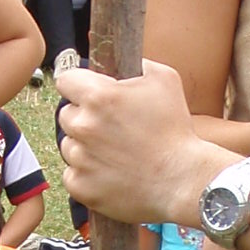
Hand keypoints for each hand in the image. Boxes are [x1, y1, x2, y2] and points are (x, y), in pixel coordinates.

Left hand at [57, 60, 221, 224]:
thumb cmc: (176, 130)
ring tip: (116, 153)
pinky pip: (73, 174)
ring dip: (85, 147)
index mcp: (99, 97)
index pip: (65, 81)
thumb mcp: (165, 80)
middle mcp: (83, 126)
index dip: (79, 85)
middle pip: (67, 115)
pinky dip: (87, 174)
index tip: (89, 93)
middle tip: (112, 128)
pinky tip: (111, 173)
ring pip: (70, 146)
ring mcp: (80, 159)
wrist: (184, 180)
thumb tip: (120, 63)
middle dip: (85, 118)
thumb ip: (135, 64)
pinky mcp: (81, 186)